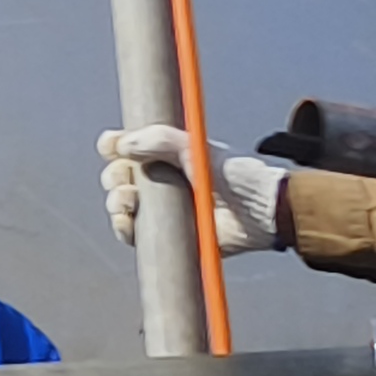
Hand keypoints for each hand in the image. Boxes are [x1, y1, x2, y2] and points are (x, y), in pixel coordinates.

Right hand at [96, 126, 285, 255]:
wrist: (263, 213)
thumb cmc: (237, 176)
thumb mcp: (197, 148)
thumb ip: (159, 140)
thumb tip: (122, 146)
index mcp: (169, 154)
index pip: (129, 146)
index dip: (115, 145)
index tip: (111, 146)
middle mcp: (163, 180)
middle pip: (119, 176)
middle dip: (114, 176)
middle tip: (125, 179)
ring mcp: (165, 208)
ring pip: (121, 205)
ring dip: (116, 202)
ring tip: (130, 201)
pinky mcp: (168, 235)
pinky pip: (133, 234)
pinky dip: (123, 228)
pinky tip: (127, 221)